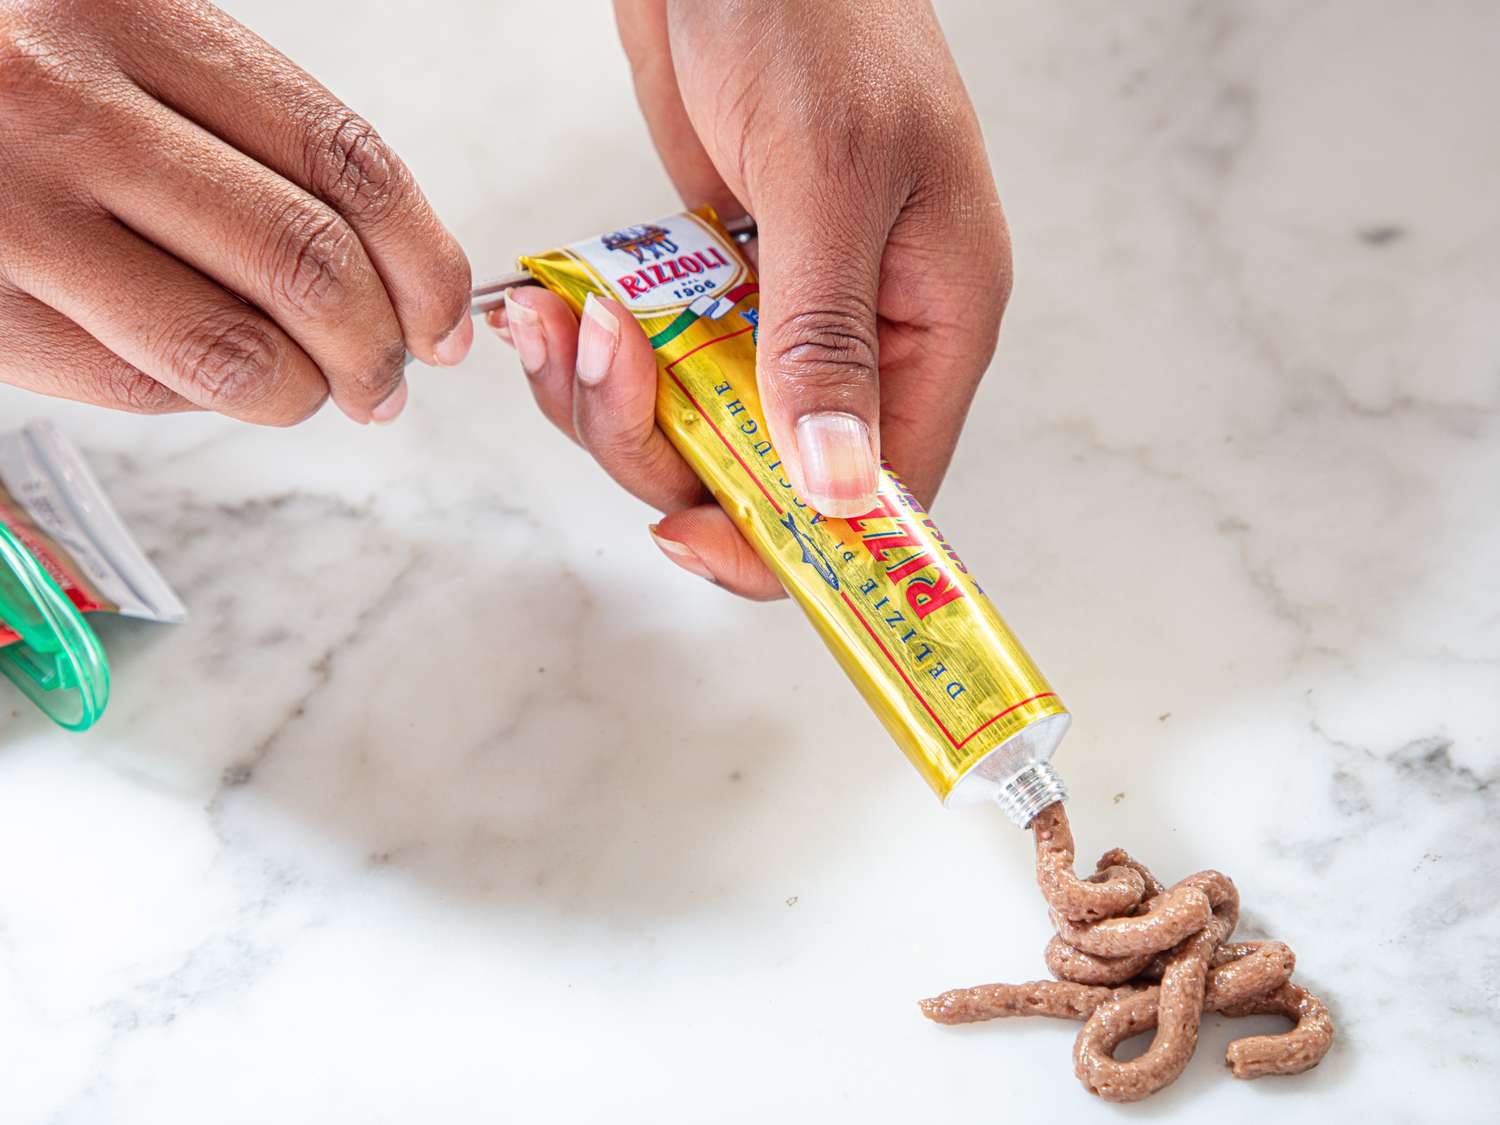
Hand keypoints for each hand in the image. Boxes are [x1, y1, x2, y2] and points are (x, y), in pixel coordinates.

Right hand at [0, 0, 470, 424]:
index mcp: (134, 18)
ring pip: (230, 352)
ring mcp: (9, 213)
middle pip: (305, 263)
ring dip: (305, 393)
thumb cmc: (12, 79)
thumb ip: (249, 135)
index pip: (344, 160)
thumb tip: (402, 272)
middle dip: (380, 346)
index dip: (426, 259)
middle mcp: (67, 108)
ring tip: (316, 391)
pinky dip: (205, 402)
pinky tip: (209, 378)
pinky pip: (138, 390)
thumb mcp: (125, 48)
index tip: (450, 317)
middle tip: (391, 377)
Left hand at [491, 0, 1008, 598]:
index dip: (797, 540)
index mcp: (936, 318)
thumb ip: (826, 336)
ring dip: (615, 399)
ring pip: (698, 429)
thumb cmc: (819, 12)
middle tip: (606, 370)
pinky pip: (655, 368)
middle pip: (772, 474)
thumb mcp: (827, 175)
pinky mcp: (716, 287)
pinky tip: (559, 312)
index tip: (693, 539)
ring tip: (569, 323)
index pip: (886, 488)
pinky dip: (598, 356)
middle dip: (667, 445)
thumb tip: (839, 487)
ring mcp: (784, 313)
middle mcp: (867, 332)